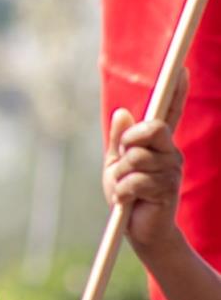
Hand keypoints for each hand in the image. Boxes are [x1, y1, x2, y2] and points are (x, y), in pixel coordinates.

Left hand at [102, 70, 187, 252]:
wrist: (136, 230)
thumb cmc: (127, 195)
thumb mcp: (116, 165)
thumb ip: (119, 140)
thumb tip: (122, 112)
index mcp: (157, 144)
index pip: (169, 113)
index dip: (176, 92)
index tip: (183, 70)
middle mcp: (170, 153)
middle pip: (152, 128)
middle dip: (129, 143)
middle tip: (123, 162)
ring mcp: (171, 171)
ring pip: (137, 157)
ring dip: (122, 176)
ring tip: (126, 190)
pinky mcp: (167, 191)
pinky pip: (136, 181)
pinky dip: (123, 192)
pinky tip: (128, 201)